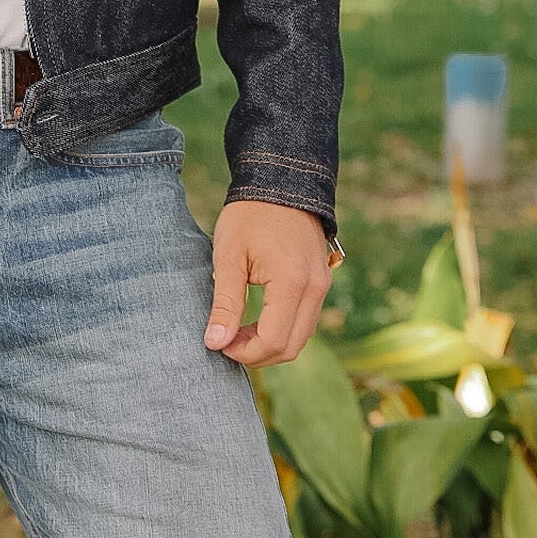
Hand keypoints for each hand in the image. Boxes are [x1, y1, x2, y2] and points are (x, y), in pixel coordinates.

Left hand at [203, 200, 331, 365]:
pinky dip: (282, 330)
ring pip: (300, 337)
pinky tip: (257, 320)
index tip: (218, 343)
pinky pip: (305, 321)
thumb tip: (214, 343)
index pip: (273, 341)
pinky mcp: (321, 282)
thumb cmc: (249, 216)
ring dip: (270, 344)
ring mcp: (322, 286)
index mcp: (292, 282)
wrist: (280, 183)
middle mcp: (315, 289)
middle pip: (291, 347)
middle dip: (257, 354)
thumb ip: (224, 302)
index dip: (244, 352)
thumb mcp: (229, 256)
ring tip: (238, 331)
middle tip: (225, 341)